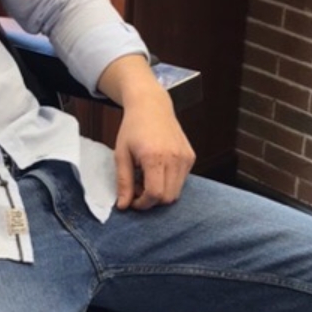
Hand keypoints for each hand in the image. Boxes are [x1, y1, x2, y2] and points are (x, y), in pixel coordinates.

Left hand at [114, 85, 195, 209]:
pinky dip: (169, 183)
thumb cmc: (133, 128)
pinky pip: (182, 181)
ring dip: (161, 193)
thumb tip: (123, 206)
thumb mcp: (121, 154)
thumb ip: (123, 182)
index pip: (155, 194)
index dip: (143, 204)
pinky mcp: (191, 156)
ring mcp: (185, 157)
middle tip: (138, 189)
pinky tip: (157, 170)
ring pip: (177, 192)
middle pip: (168, 197)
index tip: (132, 201)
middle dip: (152, 201)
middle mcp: (174, 158)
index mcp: (154, 157)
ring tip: (147, 179)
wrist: (151, 106)